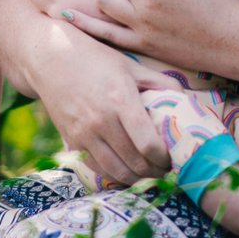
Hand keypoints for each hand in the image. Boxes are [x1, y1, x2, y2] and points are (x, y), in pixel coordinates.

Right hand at [29, 35, 173, 183]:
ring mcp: (84, 133)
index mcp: (121, 100)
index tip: (172, 158)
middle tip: (166, 171)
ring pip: (116, 171)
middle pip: (135, 162)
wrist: (50, 58)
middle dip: (155, 172)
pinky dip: (114, 175)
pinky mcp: (71, 140)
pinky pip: (97, 167)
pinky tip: (125, 171)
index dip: (164, 158)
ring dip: (136, 179)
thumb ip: (159, 82)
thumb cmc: (95, 58)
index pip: (148, 144)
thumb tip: (188, 97)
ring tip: (149, 175)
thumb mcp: (129, 65)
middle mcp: (102, 120)